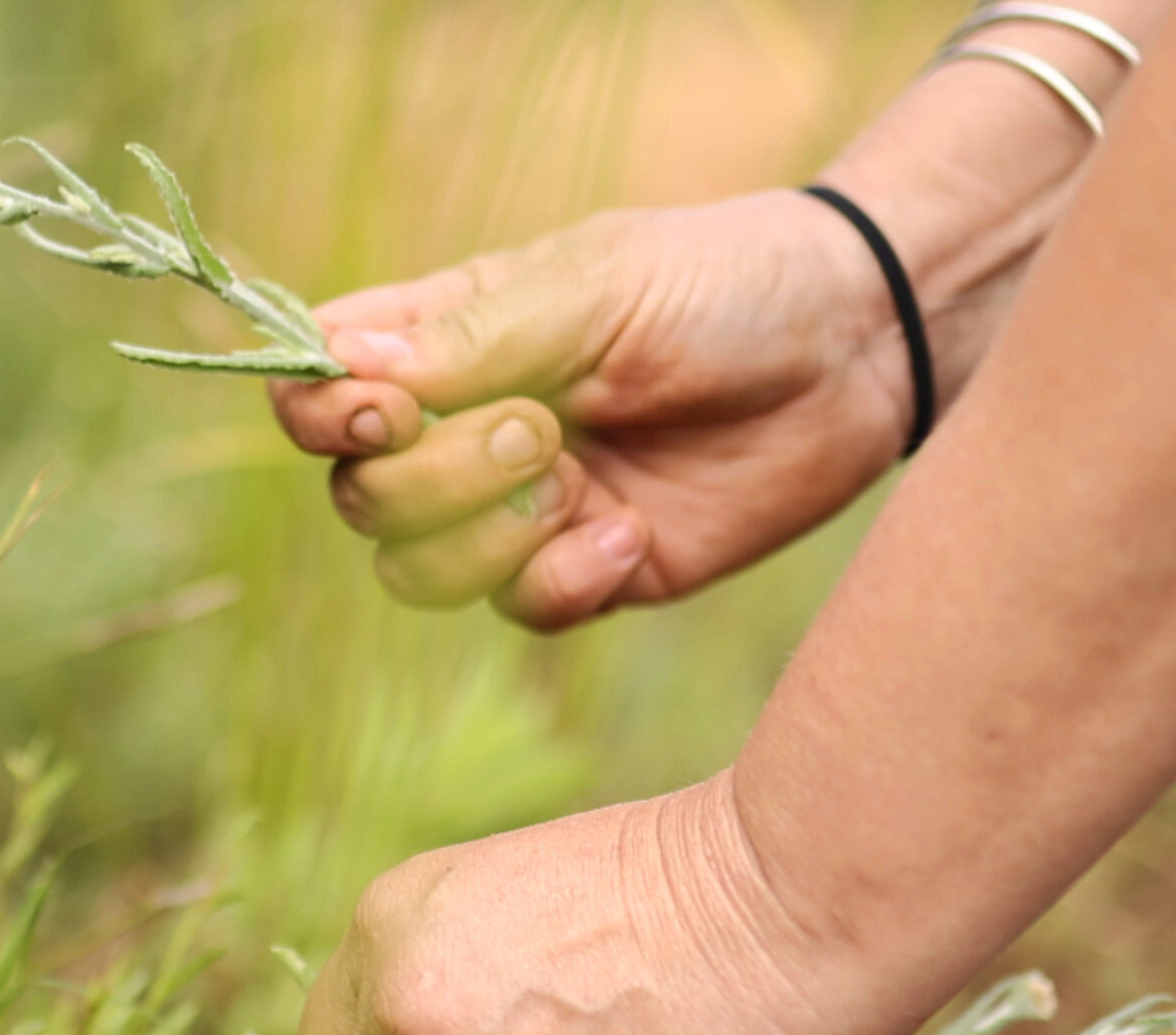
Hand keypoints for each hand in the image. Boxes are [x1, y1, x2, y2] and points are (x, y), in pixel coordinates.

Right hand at [267, 191, 916, 629]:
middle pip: (361, 496)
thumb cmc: (723, 284)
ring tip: (578, 482)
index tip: (380, 405)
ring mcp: (521, 509)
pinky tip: (631, 533)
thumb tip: (341, 368)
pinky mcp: (591, 570)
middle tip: (540, 429)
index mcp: (443, 339)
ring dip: (489, 537)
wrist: (858, 347)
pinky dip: (565, 580)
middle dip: (434, 478)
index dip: (320, 412)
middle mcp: (463, 428)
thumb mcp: (593, 287)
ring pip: (419, 573)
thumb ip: (468, 339)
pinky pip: (522, 610)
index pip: (317, 389)